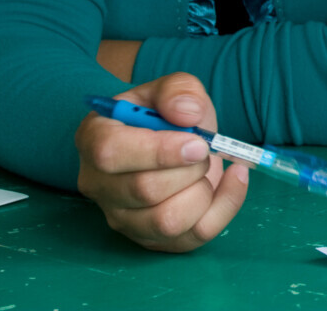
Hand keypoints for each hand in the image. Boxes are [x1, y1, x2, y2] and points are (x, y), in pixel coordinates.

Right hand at [75, 72, 248, 251]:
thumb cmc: (167, 117)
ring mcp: (121, 218)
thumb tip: (187, 113)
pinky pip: (194, 236)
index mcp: (94, 138)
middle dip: (189, 168)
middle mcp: (98, 184)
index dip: (159, 150)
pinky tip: (232, 180)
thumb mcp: (173, 88)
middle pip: (144, 190)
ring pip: (167, 221)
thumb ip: (178, 90)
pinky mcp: (152, 239)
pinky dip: (226, 206)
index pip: (111, 153)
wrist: (177, 143)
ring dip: (203, 191)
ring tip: (207, 168)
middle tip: (204, 150)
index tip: (197, 143)